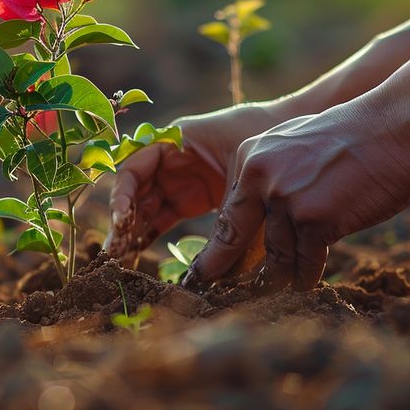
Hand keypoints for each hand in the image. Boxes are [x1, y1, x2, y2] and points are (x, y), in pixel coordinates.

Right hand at [105, 104, 285, 262]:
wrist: (294, 142)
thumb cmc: (265, 142)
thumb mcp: (244, 179)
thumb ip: (224, 218)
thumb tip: (209, 268)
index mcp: (174, 141)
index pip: (134, 167)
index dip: (123, 194)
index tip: (122, 221)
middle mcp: (169, 161)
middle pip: (134, 192)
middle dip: (123, 221)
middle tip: (114, 254)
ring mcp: (179, 181)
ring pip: (144, 208)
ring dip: (132, 232)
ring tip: (122, 262)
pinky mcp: (191, 200)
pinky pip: (162, 218)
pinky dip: (150, 235)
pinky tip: (138, 256)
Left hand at [183, 100, 409, 291]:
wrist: (395, 128)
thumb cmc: (351, 139)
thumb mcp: (293, 148)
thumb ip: (269, 181)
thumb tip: (253, 225)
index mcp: (249, 158)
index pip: (226, 214)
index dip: (216, 248)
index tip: (204, 270)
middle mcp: (260, 178)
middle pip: (232, 238)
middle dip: (223, 271)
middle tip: (211, 291)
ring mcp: (286, 199)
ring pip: (275, 257)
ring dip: (278, 278)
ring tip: (275, 290)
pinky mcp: (314, 220)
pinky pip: (305, 262)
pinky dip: (307, 276)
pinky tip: (307, 283)